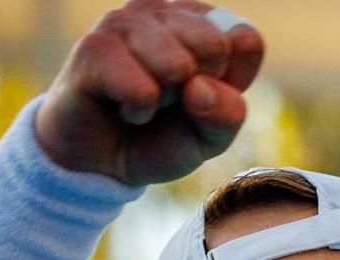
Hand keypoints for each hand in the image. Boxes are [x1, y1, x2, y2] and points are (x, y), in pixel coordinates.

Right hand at [35, 0, 265, 186]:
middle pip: (213, 45)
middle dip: (196, 92)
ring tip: (142, 101)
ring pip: (177, 65)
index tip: (201, 97)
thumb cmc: (160, 139)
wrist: (101, 166)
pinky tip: (120, 106)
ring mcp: (125, 21)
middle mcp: (162, 9)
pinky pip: (142, 89)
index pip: (244, 39)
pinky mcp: (95, 45)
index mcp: (200, 20)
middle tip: (167, 101)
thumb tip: (198, 87)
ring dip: (163, 101)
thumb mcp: (211, 137)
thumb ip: (228, 114)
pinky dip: (138, 112)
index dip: (230, 84)